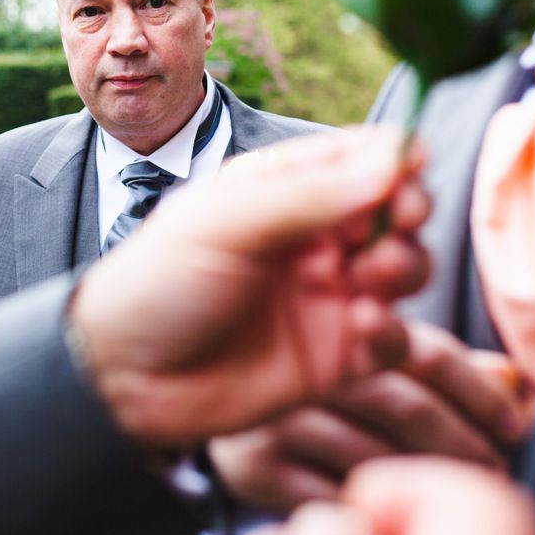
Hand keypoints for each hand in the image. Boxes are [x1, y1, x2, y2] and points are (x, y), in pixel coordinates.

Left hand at [70, 128, 430, 448]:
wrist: (122, 376)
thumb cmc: (159, 281)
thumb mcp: (227, 221)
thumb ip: (311, 193)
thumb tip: (394, 159)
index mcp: (284, 188)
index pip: (359, 157)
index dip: (394, 160)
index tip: (411, 168)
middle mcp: (314, 237)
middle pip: (395, 210)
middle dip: (408, 213)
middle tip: (401, 223)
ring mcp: (328, 296)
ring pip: (405, 269)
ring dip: (406, 266)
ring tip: (375, 277)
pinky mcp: (335, 357)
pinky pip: (390, 339)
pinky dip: (391, 330)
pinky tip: (363, 326)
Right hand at [211, 328, 532, 511]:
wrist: (173, 373)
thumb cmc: (286, 358)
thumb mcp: (361, 342)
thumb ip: (430, 358)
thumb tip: (508, 380)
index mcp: (336, 320)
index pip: (427, 352)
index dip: (480, 390)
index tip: (515, 422)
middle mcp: (303, 367)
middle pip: (404, 404)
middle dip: (463, 442)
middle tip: (495, 464)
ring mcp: (274, 420)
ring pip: (374, 457)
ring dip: (426, 482)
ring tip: (458, 492)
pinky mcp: (251, 468)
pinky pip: (330, 498)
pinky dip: (369, 510)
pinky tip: (393, 510)